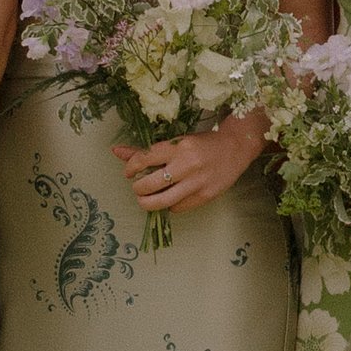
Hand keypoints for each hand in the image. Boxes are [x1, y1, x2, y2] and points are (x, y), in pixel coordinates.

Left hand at [113, 108, 267, 217]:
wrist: (235, 148)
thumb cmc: (201, 144)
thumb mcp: (175, 142)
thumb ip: (146, 151)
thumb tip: (115, 151)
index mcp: (177, 147)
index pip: (144, 159)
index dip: (130, 168)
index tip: (129, 173)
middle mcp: (186, 165)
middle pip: (149, 184)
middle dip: (138, 189)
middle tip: (138, 188)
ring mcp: (196, 182)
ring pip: (162, 201)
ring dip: (148, 203)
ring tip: (146, 199)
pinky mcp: (205, 196)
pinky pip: (178, 208)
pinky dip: (170, 206)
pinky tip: (171, 199)